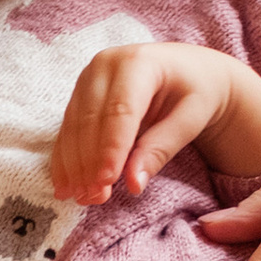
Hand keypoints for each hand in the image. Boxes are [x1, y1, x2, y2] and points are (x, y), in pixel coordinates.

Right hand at [53, 43, 260, 203]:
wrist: (188, 71)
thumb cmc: (196, 91)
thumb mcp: (190, 118)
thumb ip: (161, 148)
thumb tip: (134, 184)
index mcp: (138, 62)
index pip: (119, 111)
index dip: (110, 149)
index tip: (106, 182)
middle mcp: (105, 65)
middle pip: (90, 120)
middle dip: (89, 162)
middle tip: (94, 198)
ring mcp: (88, 78)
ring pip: (73, 127)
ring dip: (74, 166)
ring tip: (82, 197)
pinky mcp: (79, 94)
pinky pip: (67, 130)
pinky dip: (65, 160)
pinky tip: (65, 186)